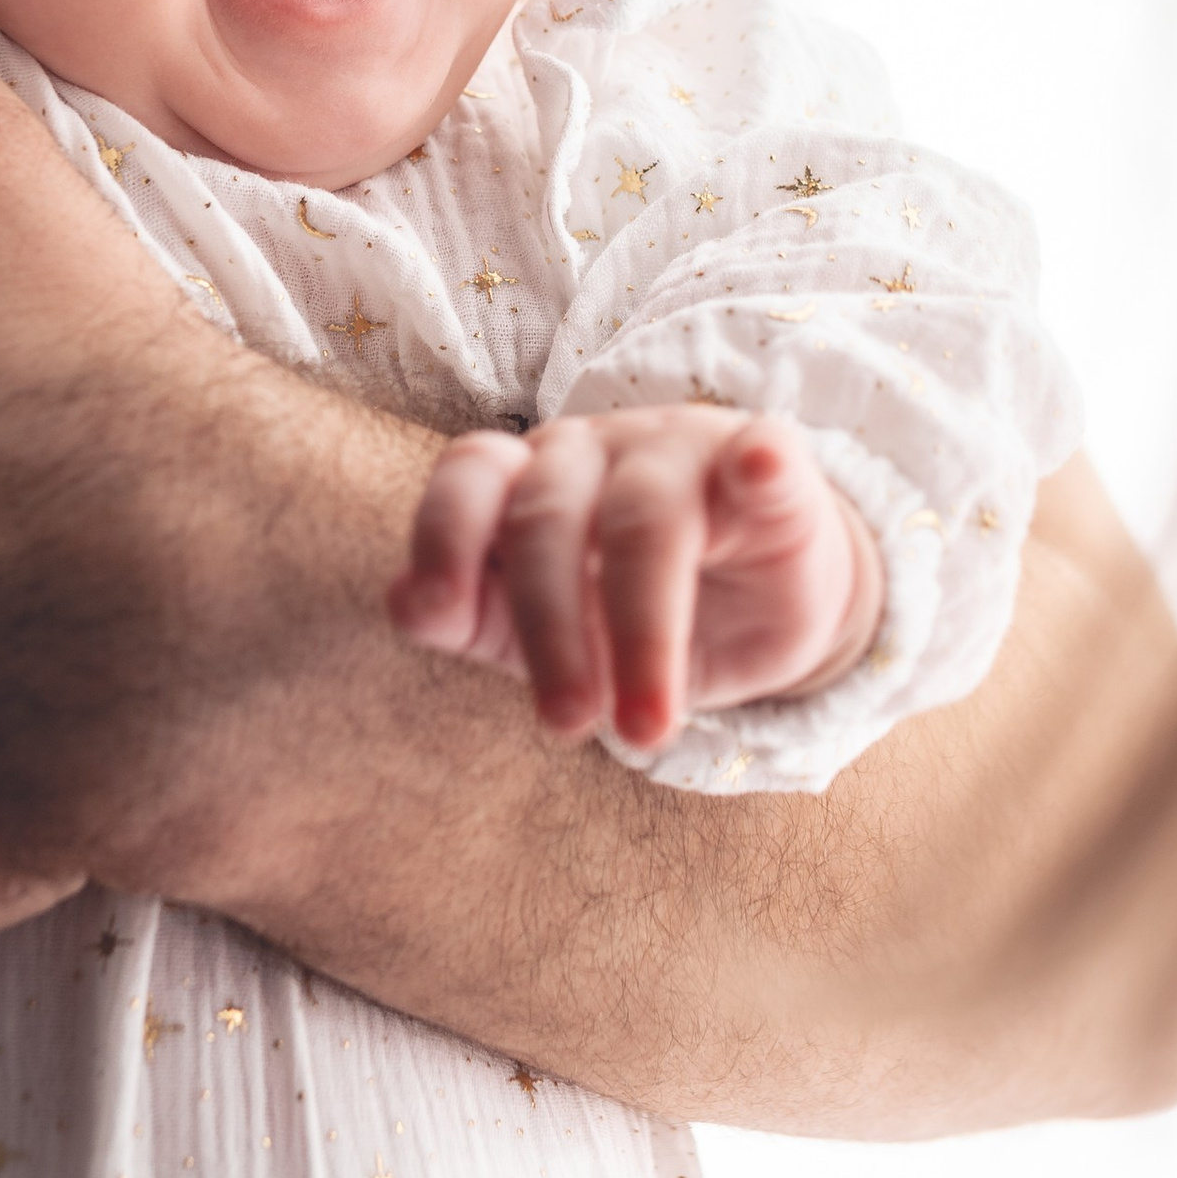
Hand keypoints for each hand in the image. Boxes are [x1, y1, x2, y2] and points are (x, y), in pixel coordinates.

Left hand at [390, 408, 881, 749]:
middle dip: (550, 630)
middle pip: (549, 518)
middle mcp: (598, 450)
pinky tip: (760, 473)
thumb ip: (471, 618)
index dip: (444, 535)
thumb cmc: (631, 610)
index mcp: (529, 477)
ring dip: (643, 629)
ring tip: (647, 728)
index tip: (438, 615)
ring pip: (645, 518)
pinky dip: (762, 465)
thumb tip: (406, 602)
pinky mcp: (770, 464)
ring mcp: (686, 449)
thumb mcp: (544, 631)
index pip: (471, 476)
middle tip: (566, 724)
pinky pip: (764, 455)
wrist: (764, 602)